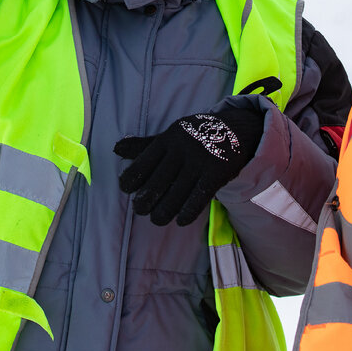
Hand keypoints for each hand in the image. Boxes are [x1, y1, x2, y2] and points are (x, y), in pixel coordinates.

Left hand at [114, 102, 264, 225]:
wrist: (236, 129)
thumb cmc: (195, 136)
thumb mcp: (171, 135)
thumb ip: (145, 146)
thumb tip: (116, 149)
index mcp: (169, 138)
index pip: (144, 162)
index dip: (131, 178)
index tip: (126, 189)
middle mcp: (183, 149)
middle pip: (157, 182)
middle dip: (144, 200)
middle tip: (139, 209)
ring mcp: (200, 161)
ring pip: (176, 195)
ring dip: (163, 212)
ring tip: (156, 218)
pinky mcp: (216, 173)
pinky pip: (198, 198)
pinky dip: (187, 213)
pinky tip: (180, 220)